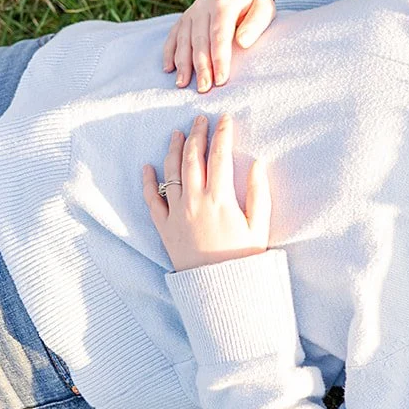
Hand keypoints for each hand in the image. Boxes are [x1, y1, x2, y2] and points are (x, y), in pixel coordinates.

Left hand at [142, 114, 270, 270]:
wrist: (219, 289)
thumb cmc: (244, 259)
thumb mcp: (260, 226)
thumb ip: (259, 193)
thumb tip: (257, 163)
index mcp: (220, 199)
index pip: (220, 156)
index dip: (222, 134)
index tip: (225, 119)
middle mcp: (195, 201)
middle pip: (193, 158)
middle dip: (197, 135)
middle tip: (200, 120)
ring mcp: (177, 213)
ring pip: (171, 172)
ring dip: (174, 150)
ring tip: (177, 134)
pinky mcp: (164, 227)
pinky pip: (152, 199)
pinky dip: (148, 181)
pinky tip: (148, 167)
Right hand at [161, 0, 277, 92]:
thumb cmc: (255, 3)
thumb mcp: (264, 8)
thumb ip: (255, 24)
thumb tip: (242, 43)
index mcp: (224, 4)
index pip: (220, 36)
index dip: (219, 59)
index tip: (221, 80)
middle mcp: (203, 6)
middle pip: (200, 41)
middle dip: (201, 67)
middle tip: (203, 89)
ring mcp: (191, 11)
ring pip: (183, 40)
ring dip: (182, 63)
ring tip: (183, 84)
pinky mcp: (185, 17)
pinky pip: (173, 35)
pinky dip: (169, 52)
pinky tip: (169, 69)